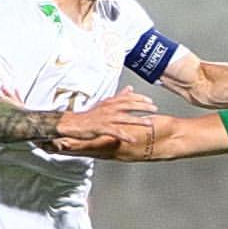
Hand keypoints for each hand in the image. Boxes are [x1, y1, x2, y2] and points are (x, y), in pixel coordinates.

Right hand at [39, 86, 155, 151]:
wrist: (73, 123)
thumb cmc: (90, 115)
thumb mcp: (105, 103)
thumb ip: (119, 97)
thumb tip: (130, 88)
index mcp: (110, 102)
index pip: (127, 97)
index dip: (140, 98)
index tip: (150, 100)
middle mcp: (109, 108)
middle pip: (129, 105)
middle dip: (143, 106)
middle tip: (154, 108)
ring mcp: (105, 118)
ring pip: (125, 118)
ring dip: (138, 121)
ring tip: (149, 124)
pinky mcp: (101, 128)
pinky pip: (115, 132)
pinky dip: (125, 136)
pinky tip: (133, 139)